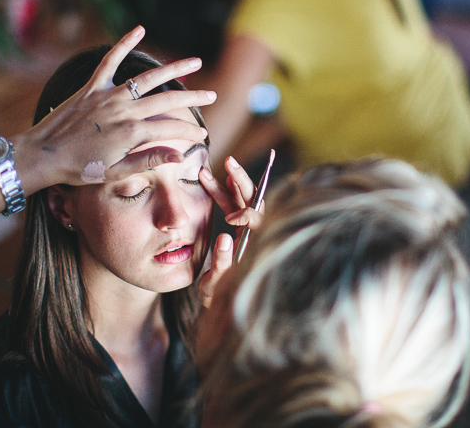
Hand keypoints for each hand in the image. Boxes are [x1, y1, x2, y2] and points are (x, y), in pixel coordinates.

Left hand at [14, 26, 216, 192]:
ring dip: (174, 68)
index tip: (202, 136)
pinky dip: (124, 43)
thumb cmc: (78, 170)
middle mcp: (123, 110)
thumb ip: (149, 160)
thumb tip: (179, 154)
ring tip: (195, 61)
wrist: (41, 156)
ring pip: (148, 78)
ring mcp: (108, 95)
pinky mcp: (91, 87)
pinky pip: (111, 60)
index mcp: (131, 133)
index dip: (189, 132)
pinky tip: (140, 29)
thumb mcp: (116, 172)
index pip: (171, 128)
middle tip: (212, 95)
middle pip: (167, 100)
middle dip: (193, 97)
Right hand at [196, 156, 265, 308]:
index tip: (229, 220)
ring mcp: (248, 230)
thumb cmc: (223, 300)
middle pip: (255, 201)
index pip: (259, 222)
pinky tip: (212, 180)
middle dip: (242, 181)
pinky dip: (224, 192)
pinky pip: (234, 205)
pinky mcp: (238, 229)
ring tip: (209, 169)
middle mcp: (256, 235)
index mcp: (257, 248)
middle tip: (230, 162)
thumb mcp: (218, 287)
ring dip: (228, 183)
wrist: (225, 307)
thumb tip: (225, 236)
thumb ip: (221, 264)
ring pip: (242, 200)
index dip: (246, 215)